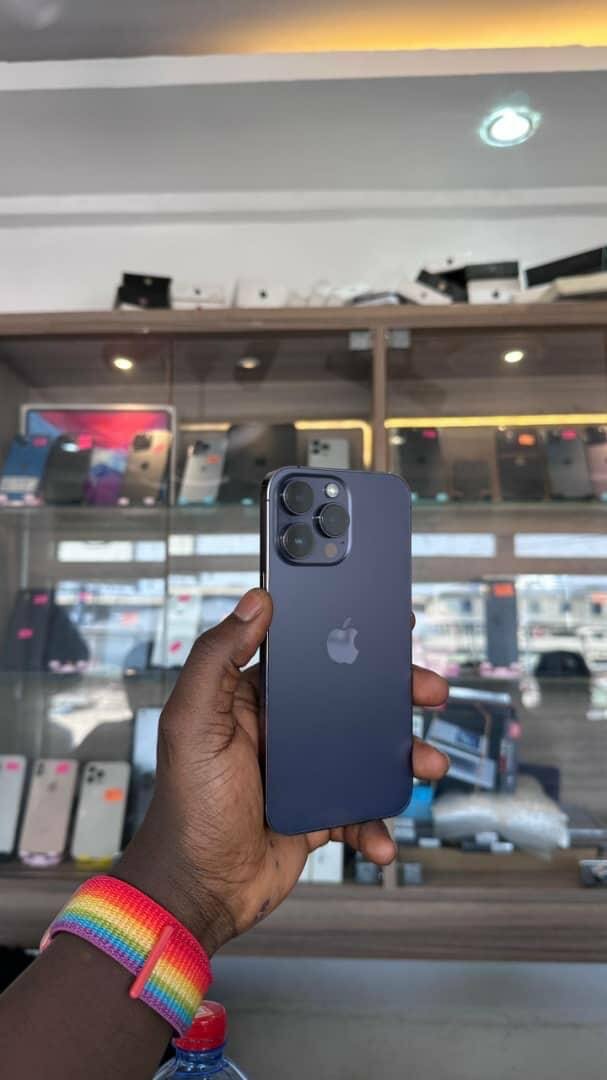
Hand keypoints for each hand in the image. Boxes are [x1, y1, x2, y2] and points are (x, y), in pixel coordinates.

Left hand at [115, 589, 448, 954]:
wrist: (198, 891)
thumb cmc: (187, 805)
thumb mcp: (192, 723)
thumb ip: (217, 658)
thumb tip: (255, 601)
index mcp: (254, 699)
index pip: (308, 654)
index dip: (350, 636)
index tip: (392, 624)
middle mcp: (283, 729)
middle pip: (351, 699)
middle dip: (395, 693)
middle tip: (430, 690)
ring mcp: (304, 772)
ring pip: (367, 751)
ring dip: (404, 756)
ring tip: (429, 763)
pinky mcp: (320, 812)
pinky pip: (361, 808)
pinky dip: (377, 822)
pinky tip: (380, 839)